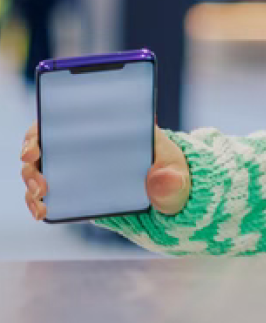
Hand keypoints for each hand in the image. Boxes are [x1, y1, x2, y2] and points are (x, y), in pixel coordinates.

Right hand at [19, 122, 191, 219]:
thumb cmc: (171, 173)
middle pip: (48, 136)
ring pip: (41, 164)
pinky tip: (41, 210)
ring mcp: (76, 164)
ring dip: (32, 175)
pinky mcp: (72, 186)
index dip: (50, 119)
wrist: (167, 194)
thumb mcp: (177, 173)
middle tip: (32, 160)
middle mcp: (86, 141)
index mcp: (111, 125)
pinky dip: (37, 199)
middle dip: (32, 147)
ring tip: (41, 193)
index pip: (73, 112)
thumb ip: (173, 179)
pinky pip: (46, 190)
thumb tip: (163, 179)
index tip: (40, 138)